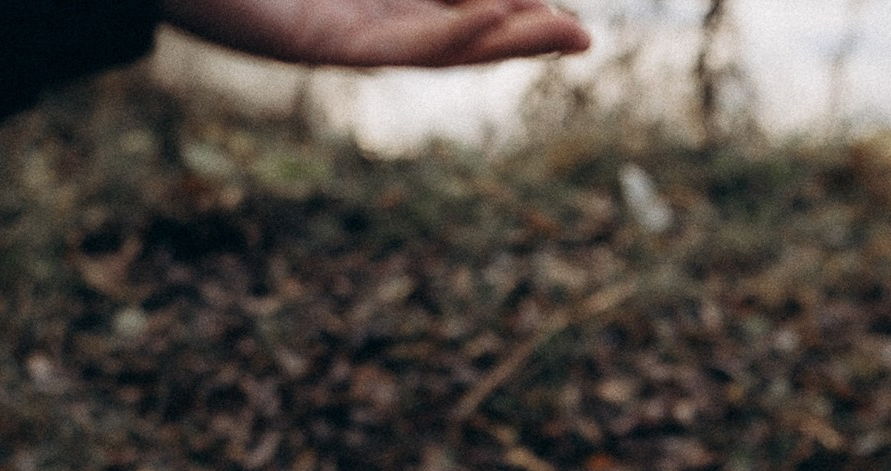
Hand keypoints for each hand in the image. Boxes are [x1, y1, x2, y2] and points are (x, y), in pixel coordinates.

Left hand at [163, 0, 591, 68]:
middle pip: (449, 29)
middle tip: (580, 37)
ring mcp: (331, 35)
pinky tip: (491, 17)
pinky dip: (446, 33)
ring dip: (497, 40)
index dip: (499, 6)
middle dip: (516, 33)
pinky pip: (393, 42)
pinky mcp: (310, 46)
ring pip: (432, 44)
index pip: (442, 4)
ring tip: (557, 30)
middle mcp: (348, 17)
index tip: (551, 5)